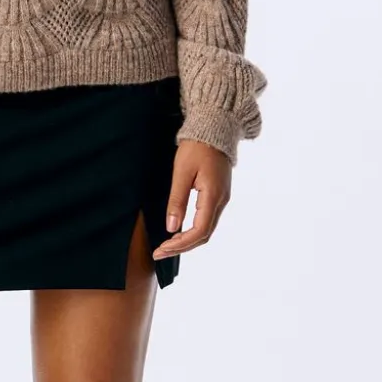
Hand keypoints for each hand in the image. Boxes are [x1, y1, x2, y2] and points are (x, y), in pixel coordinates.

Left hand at [152, 139, 231, 260]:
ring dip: (187, 241)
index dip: (179, 245)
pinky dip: (193, 231)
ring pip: (206, 230)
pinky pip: (207, 220)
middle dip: (181, 247)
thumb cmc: (197, 147)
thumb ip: (177, 200)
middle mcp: (221, 202)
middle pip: (204, 235)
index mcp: (213, 197)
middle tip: (159, 252)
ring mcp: (222, 199)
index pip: (198, 232)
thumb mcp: (182, 173)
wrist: (215, 129)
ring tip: (167, 245)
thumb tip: (172, 227)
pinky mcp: (219, 195)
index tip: (161, 249)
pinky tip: (179, 231)